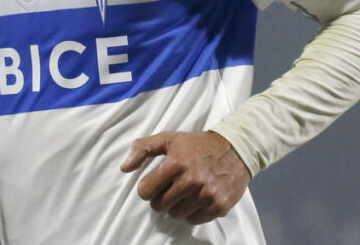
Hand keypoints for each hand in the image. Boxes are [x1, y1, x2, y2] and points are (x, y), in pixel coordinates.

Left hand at [119, 131, 250, 224]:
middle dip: (160, 199)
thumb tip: (124, 167)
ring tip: (183, 193)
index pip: (146, 190)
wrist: (235, 149)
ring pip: (176, 214)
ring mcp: (206, 195)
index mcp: (175, 163)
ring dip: (176, 206)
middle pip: (160, 205)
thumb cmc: (198, 144)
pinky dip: (192, 213)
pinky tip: (196, 199)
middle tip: (168, 189)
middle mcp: (191, 181)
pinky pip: (194, 220)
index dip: (146, 189)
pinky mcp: (219, 206)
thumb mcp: (168, 139)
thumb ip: (142, 148)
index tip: (152, 185)